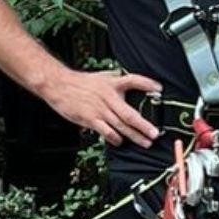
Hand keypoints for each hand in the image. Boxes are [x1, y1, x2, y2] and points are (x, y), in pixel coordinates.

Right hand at [44, 69, 161, 146]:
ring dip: (134, 135)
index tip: (159, 88)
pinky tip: (119, 142)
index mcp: (112, 83)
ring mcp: (99, 109)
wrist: (58, 85)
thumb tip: (126, 80)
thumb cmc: (78, 82)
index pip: (133, 80)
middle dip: (144, 125)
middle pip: (130, 114)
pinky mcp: (90, 118)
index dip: (147, 84)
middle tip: (155, 134)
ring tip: (145, 142)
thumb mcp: (100, 76)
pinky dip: (114, 138)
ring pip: (121, 125)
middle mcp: (108, 97)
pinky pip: (106, 131)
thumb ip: (114, 79)